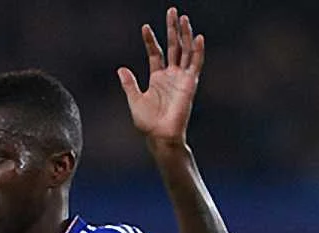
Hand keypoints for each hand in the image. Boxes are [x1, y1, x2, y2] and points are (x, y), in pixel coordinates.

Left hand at [117, 7, 204, 145]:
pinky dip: (198, 51)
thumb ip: (129, 84)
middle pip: (173, 46)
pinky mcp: (190, 83)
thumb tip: (121, 69)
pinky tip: (197, 37)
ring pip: (185, 50)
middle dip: (172, 29)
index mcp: (157, 78)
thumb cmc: (148, 123)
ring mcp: (181, 78)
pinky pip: (196, 64)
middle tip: (172, 11)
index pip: (155, 53)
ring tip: (183, 18)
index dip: (150, 40)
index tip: (145, 27)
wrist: (161, 135)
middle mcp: (171, 75)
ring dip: (185, 34)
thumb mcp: (135, 100)